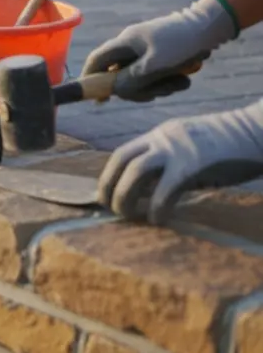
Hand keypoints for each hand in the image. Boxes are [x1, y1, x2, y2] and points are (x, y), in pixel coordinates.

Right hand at [82, 0, 236, 101]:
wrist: (211, 26)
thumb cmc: (182, 43)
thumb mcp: (156, 64)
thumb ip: (132, 79)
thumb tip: (114, 90)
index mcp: (125, 42)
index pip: (97, 60)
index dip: (91, 78)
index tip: (96, 99)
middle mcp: (131, 46)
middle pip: (120, 75)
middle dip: (138, 89)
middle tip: (157, 94)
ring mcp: (145, 50)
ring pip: (139, 78)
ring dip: (158, 86)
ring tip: (180, 84)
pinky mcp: (160, 55)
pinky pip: (154, 75)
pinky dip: (166, 81)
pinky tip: (183, 80)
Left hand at [99, 100, 262, 223]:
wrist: (261, 132)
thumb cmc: (230, 148)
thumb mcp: (190, 147)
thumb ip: (168, 162)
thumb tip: (146, 190)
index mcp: (161, 134)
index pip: (122, 153)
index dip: (108, 176)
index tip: (105, 195)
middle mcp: (164, 138)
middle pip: (121, 160)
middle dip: (108, 186)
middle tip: (108, 208)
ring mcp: (178, 149)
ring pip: (136, 171)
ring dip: (125, 196)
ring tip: (127, 215)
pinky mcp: (195, 165)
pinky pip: (166, 189)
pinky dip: (157, 207)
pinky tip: (158, 220)